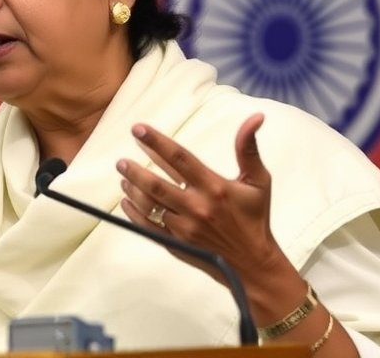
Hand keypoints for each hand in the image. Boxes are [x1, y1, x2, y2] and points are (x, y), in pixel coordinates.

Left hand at [117, 113, 287, 284]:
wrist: (253, 263)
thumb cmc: (255, 218)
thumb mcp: (258, 180)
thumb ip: (248, 148)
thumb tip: (255, 117)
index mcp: (214, 187)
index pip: (180, 158)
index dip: (157, 142)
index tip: (138, 130)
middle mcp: (197, 207)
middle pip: (157, 184)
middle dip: (135, 170)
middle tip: (121, 161)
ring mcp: (184, 227)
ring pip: (150, 205)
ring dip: (133, 189)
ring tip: (123, 176)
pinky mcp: (177, 243)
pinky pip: (149, 227)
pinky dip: (134, 213)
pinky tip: (126, 201)